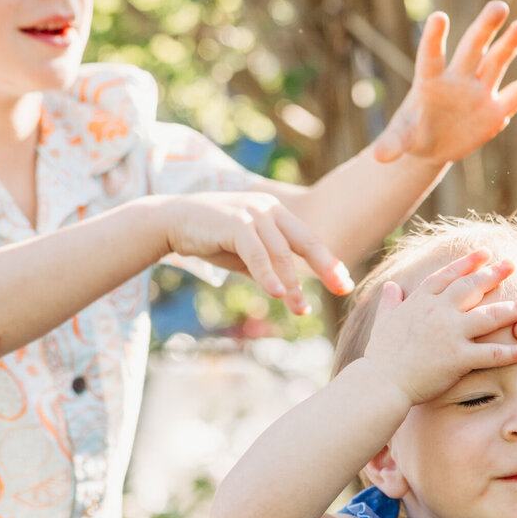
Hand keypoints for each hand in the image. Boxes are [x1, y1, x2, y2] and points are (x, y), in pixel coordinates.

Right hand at [158, 191, 353, 314]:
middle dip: (325, 267)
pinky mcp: (235, 222)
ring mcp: (252, 212)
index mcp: (276, 214)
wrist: (172, 222)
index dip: (327, 262)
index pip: (308, 240)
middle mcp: (268, 209)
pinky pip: (257, 253)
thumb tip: (290, 292)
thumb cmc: (211, 238)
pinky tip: (277, 294)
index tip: (344, 283)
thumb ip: (269, 266)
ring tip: (301, 309)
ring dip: (292, 283)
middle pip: (305, 242)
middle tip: (342, 289)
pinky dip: (268, 275)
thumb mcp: (246, 254)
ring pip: (281, 252)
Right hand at [363, 251, 516, 404]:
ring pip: (490, 316)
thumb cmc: (380, 357)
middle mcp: (438, 312)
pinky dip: (510, 352)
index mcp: (420, 302)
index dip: (468, 263)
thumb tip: (391, 287)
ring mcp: (450, 334)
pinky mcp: (458, 358)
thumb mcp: (383, 322)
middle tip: (513, 263)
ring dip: (515, 308)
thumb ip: (390, 303)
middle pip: (472, 287)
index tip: (485, 252)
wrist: (380, 382)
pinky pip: (491, 353)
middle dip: (494, 274)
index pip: (448, 275)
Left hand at [372, 2, 516, 165]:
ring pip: (496, 63)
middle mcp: (457, 79)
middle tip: (498, 6)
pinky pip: (515, 96)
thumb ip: (392, 143)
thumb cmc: (412, 134)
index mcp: (430, 82)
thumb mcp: (401, 139)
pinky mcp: (495, 111)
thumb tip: (379, 157)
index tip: (438, 17)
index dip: (434, 39)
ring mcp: (478, 92)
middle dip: (485, 29)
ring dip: (509, 46)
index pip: (432, 56)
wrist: (431, 145)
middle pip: (472, 49)